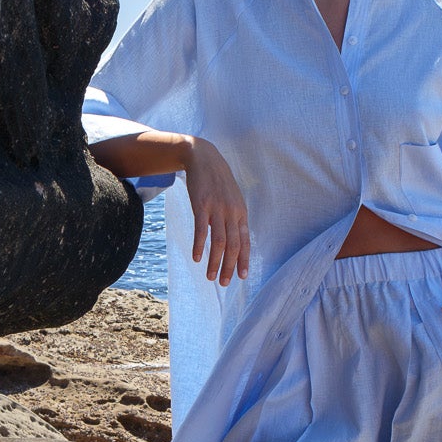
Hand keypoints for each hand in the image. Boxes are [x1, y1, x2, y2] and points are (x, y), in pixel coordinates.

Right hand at [181, 137, 249, 285]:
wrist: (204, 158)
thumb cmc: (218, 182)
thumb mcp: (232, 199)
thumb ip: (234, 218)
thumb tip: (236, 239)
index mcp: (241, 213)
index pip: (245, 241)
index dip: (244, 260)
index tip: (242, 277)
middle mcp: (232, 213)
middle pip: (233, 245)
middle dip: (229, 266)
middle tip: (224, 283)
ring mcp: (217, 209)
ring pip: (219, 241)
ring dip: (215, 261)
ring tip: (210, 277)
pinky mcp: (201, 205)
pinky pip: (201, 229)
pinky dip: (199, 245)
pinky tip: (196, 257)